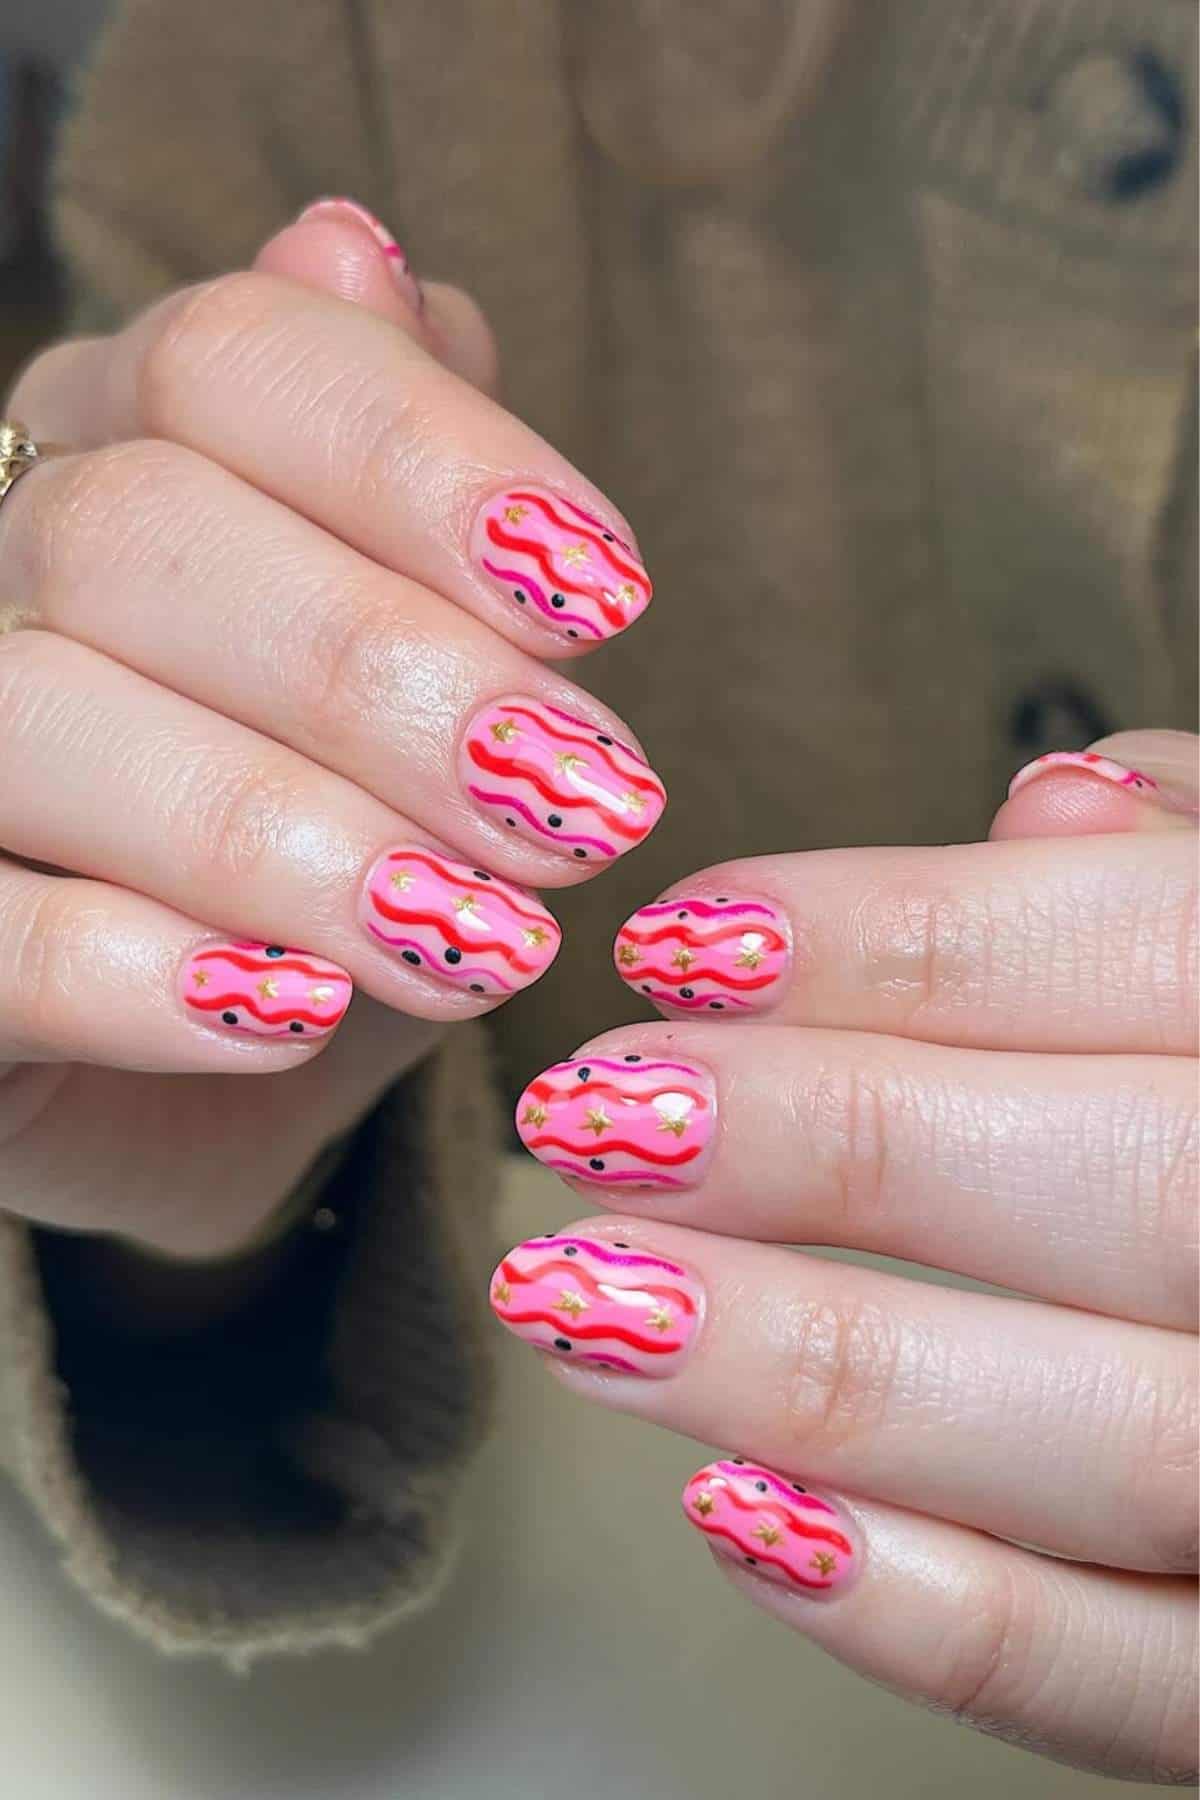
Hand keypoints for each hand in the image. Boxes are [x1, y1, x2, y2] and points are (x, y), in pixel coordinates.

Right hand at [0, 199, 663, 1259]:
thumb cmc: (333, 852)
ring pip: (40, 716)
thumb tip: (371, 259)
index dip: (426, 461)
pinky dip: (142, 975)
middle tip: (584, 809)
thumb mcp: (417, 676)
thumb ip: (408, 479)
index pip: (228, 358)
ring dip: (288, 836)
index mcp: (120, 449)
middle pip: (141, 529)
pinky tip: (300, 1015)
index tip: (609, 596)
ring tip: (476, 939)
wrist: (195, 1083)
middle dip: (390, 674)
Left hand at [493, 731, 1197, 1782]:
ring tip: (581, 1296)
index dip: (899, 938)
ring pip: (1114, 1447)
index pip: (1151, 950)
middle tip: (594, 1110)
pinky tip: (736, 1509)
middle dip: (837, 1141)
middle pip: (1138, 1193)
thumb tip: (1049, 803)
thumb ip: (1195, 868)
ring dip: (814, 1371)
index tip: (682, 941)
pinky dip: (935, 1618)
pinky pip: (1139, 1686)